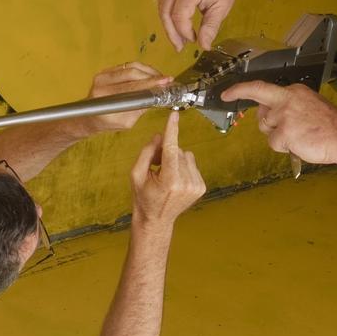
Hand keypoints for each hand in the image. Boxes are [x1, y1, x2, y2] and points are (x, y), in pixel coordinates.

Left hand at [78, 62, 171, 135]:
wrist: (89, 117)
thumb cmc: (107, 123)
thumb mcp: (126, 122)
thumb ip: (140, 108)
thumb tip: (158, 96)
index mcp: (105, 97)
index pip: (132, 87)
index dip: (150, 83)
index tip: (165, 83)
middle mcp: (102, 82)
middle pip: (132, 72)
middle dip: (152, 75)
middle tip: (167, 80)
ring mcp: (102, 74)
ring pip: (131, 66)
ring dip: (149, 70)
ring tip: (161, 77)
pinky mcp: (106, 71)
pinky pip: (127, 66)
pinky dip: (141, 69)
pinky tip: (151, 74)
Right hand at [130, 111, 205, 226]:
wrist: (156, 219)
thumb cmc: (144, 198)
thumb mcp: (136, 174)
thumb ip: (147, 152)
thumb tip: (159, 137)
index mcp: (169, 180)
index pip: (171, 149)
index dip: (172, 130)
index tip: (174, 115)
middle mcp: (185, 183)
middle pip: (178, 151)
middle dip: (167, 152)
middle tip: (156, 165)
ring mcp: (195, 186)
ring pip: (187, 156)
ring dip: (176, 160)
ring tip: (166, 174)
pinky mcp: (201, 187)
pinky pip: (192, 165)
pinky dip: (183, 168)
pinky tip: (175, 180)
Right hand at [158, 0, 243, 51]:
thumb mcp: (222, 6)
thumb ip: (211, 27)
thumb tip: (204, 46)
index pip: (179, 15)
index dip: (184, 32)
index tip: (194, 40)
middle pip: (166, 13)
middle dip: (172, 33)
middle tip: (180, 46)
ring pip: (162, 8)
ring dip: (169, 25)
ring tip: (180, 38)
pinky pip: (162, 1)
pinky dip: (168, 14)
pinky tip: (177, 24)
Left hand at [221, 81, 336, 165]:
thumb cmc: (330, 124)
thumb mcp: (309, 104)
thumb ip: (289, 106)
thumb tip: (269, 114)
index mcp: (293, 91)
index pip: (261, 88)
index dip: (240, 90)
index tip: (226, 94)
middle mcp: (286, 100)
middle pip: (260, 109)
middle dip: (260, 116)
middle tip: (266, 119)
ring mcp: (284, 116)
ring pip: (266, 129)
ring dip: (278, 136)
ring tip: (300, 136)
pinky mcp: (284, 133)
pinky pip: (274, 143)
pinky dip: (284, 147)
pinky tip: (300, 144)